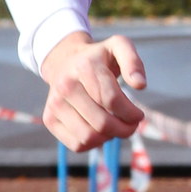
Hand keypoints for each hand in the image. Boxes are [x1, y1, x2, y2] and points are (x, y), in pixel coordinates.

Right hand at [41, 31, 146, 151]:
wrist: (65, 60)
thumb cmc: (98, 58)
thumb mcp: (118, 47)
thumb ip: (133, 61)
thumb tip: (140, 85)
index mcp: (85, 67)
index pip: (111, 100)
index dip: (131, 113)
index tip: (139, 115)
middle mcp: (66, 86)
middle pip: (102, 123)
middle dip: (124, 129)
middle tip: (131, 125)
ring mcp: (55, 104)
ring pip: (89, 137)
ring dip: (110, 137)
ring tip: (116, 127)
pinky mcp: (50, 119)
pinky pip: (77, 145)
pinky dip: (94, 143)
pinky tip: (100, 131)